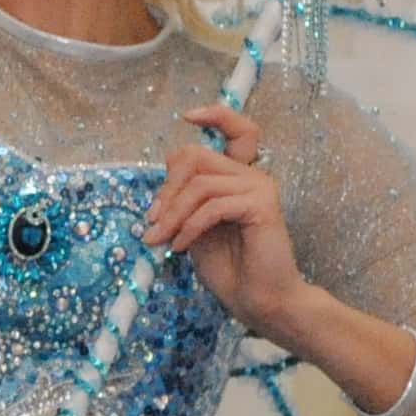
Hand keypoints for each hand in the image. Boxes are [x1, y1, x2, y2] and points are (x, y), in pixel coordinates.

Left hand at [143, 104, 309, 331]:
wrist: (257, 300)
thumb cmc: (227, 267)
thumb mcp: (193, 226)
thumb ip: (183, 199)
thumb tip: (162, 179)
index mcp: (237, 177)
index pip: (238, 130)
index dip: (215, 115)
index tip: (187, 116)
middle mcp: (252, 176)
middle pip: (195, 156)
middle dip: (166, 189)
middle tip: (153, 222)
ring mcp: (260, 188)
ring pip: (199, 184)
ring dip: (171, 215)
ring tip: (160, 241)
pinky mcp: (262, 205)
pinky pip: (212, 205)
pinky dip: (188, 227)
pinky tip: (181, 248)